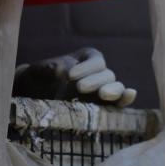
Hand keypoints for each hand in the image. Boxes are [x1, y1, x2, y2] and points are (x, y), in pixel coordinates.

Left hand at [13, 47, 137, 106]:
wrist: (36, 95)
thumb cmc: (40, 78)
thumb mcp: (40, 70)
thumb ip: (50, 69)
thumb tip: (62, 70)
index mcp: (88, 59)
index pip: (95, 61)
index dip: (86, 68)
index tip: (70, 75)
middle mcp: (100, 73)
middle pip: (107, 75)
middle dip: (96, 81)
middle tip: (80, 87)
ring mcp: (104, 90)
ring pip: (117, 88)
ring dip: (113, 91)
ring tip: (103, 95)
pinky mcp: (104, 106)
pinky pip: (118, 103)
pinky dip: (124, 100)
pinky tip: (128, 96)